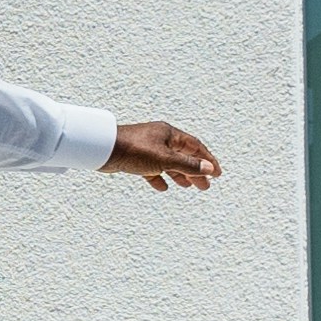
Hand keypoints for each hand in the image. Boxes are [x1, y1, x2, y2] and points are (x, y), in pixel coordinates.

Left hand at [102, 119, 220, 192]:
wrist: (103, 149)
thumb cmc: (133, 149)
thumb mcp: (164, 159)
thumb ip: (187, 165)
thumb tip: (209, 169)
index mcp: (169, 134)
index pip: (195, 146)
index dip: (208, 160)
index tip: (218, 174)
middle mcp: (160, 138)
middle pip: (183, 155)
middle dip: (195, 171)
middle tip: (205, 187)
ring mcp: (148, 148)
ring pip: (169, 163)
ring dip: (179, 175)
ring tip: (188, 187)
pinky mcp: (135, 158)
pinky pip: (152, 168)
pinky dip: (159, 177)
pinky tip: (163, 187)